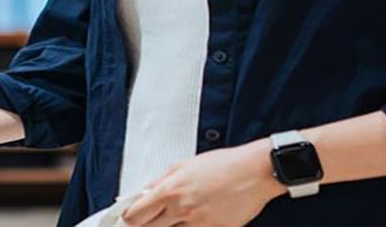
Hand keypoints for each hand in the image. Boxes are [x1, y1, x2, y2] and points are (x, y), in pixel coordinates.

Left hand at [120, 141, 283, 226]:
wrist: (255, 172)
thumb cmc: (224, 164)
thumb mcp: (185, 165)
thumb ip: (161, 180)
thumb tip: (143, 192)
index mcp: (171, 190)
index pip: (135, 215)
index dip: (130, 218)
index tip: (130, 218)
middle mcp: (182, 209)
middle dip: (146, 225)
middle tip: (151, 219)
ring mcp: (199, 223)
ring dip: (171, 226)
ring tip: (181, 214)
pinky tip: (198, 217)